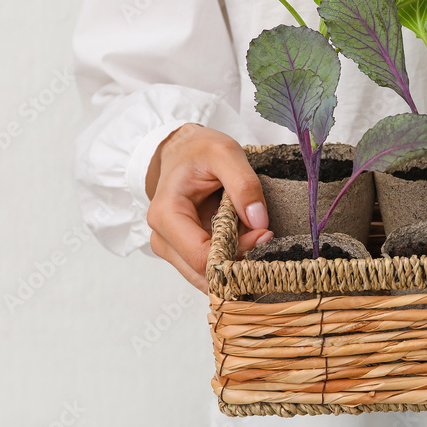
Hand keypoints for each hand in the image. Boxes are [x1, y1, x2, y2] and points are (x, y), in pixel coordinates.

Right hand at [145, 124, 271, 292]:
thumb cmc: (198, 150)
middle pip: (204, 273)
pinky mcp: (184, 251)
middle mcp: (163, 239)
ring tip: (255, 235)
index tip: (263, 233)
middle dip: (238, 262)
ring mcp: (173, 249)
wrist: (182, 150)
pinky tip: (244, 239)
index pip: (200, 256)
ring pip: (208, 276)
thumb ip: (244, 184)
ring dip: (236, 262)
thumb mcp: (225, 153)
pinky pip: (211, 268)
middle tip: (264, 236)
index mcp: (166, 215)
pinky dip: (231, 259)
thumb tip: (259, 222)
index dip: (237, 251)